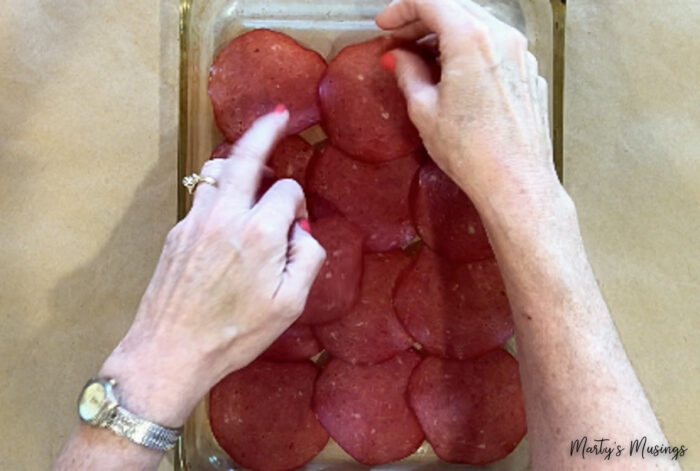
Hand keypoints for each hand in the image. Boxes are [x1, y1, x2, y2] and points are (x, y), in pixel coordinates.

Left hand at [99, 110, 325, 426]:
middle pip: (245, 155)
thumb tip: (303, 229)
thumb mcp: (290, 304)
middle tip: (277, 115)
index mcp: (260, 233)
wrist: (171, 351)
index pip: (287, 190)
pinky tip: (226, 211)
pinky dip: (218, 191)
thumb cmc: (235, 334)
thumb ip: (308, 257)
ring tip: (252, 169)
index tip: (297, 224)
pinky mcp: (177, 232)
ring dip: (237, 163)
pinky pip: (201, 196)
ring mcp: (196, 220)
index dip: (298, 202)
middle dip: (264, 130)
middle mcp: (226, 216)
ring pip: (217, 171)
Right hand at [376, 0, 556, 211]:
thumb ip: (407, 72)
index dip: (401, 9)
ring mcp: (521, 54)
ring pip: (478, 26)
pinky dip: (471, 51)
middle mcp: (502, 36)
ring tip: (424, 61)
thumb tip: (398, 58)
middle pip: (456, 8)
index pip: (430, 0)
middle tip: (399, 41)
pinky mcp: (529, 74)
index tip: (386, 24)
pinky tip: (455, 76)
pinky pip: (496, 48)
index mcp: (471, 38)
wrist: (515, 181)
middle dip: (423, 20)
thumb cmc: (472, 151)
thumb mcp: (424, 109)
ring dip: (447, 35)